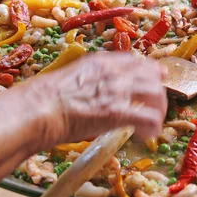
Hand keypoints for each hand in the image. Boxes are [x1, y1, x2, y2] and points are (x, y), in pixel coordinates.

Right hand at [32, 53, 166, 145]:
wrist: (37, 109)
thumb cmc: (43, 96)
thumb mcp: (70, 76)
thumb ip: (89, 80)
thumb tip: (92, 92)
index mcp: (100, 61)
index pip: (134, 61)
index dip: (148, 69)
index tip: (155, 75)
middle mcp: (114, 72)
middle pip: (151, 75)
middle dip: (158, 89)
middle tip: (158, 102)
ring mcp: (118, 91)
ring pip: (156, 93)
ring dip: (159, 108)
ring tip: (155, 121)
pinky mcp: (118, 113)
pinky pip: (148, 118)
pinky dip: (153, 126)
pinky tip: (148, 135)